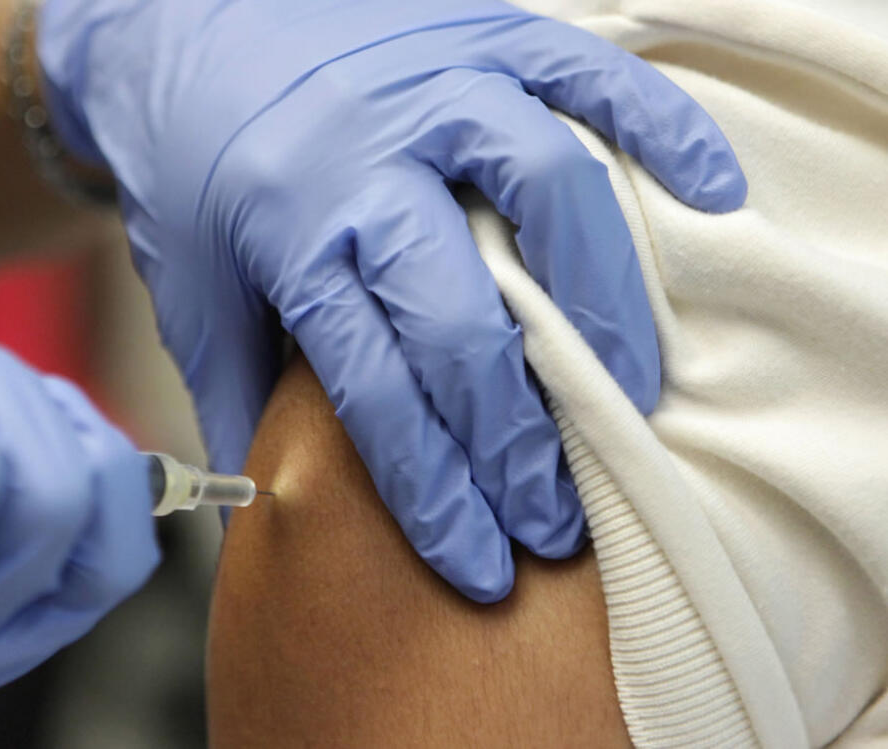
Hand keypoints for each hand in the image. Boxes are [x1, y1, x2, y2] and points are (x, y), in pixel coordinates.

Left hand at [38, 0, 745, 600]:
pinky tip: (708, 198)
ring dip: (601, 305)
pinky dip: (662, 129)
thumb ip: (237, 394)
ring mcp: (436, 84)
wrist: (186, 25)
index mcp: (288, 228)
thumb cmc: (193, 168)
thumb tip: (263, 513)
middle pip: (463, 316)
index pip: (374, 386)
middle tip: (552, 516)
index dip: (430, 487)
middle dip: (515, 437)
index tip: (476, 562)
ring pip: (546, 194)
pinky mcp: (486, 29)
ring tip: (627, 393)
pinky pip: (593, 74)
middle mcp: (368, 155)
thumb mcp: (193, 286)